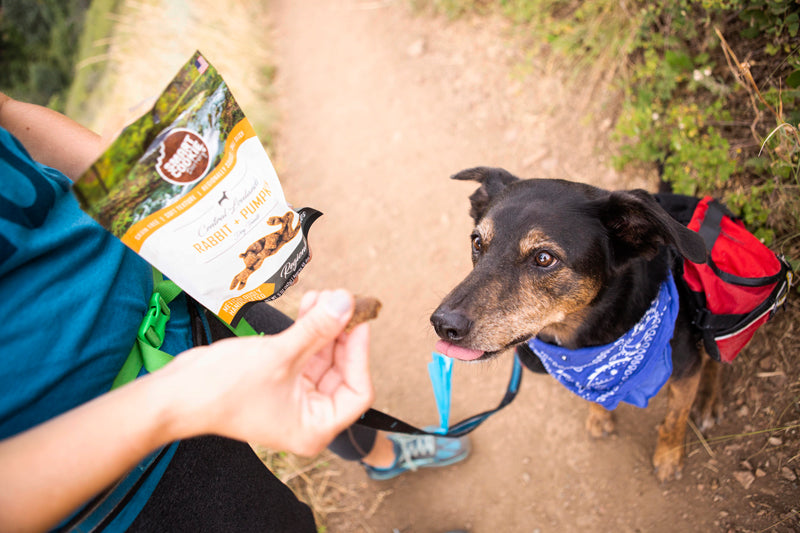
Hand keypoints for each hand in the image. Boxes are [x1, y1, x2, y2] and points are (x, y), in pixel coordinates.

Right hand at [159, 289, 372, 454]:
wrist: (177, 392)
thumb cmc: (223, 390)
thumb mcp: (280, 355)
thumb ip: (318, 328)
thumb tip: (347, 304)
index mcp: (314, 428)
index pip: (357, 392)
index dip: (360, 355)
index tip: (359, 323)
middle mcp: (307, 417)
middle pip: (341, 372)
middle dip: (342, 335)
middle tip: (344, 302)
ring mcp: (293, 399)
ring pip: (323, 359)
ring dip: (325, 327)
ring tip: (326, 297)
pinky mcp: (278, 381)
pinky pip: (304, 354)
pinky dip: (309, 331)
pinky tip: (312, 304)